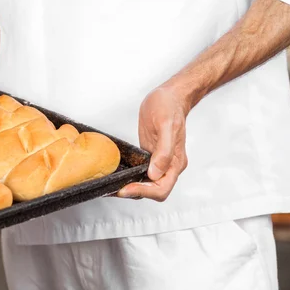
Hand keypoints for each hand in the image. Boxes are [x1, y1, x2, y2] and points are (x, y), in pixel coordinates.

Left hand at [117, 85, 189, 201]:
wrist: (170, 97)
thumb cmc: (169, 107)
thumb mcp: (165, 125)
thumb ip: (163, 151)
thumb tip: (156, 173)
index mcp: (176, 162)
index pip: (161, 188)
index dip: (144, 191)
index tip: (126, 188)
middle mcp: (169, 166)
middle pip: (155, 191)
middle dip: (136, 192)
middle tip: (116, 189)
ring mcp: (160, 162)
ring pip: (148, 185)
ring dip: (132, 189)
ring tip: (113, 187)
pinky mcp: (151, 157)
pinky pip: (143, 174)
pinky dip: (132, 179)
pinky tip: (119, 177)